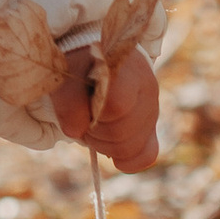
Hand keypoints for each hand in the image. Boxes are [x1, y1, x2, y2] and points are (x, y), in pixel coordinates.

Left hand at [47, 41, 159, 171]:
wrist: (94, 57)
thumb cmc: (79, 64)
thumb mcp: (67, 74)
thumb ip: (69, 100)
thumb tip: (76, 131)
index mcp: (128, 70)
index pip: (116, 106)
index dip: (93, 116)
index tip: (80, 107)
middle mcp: (147, 89)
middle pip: (122, 133)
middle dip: (94, 134)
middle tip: (83, 121)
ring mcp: (152, 109)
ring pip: (133, 148)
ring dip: (104, 145)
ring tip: (94, 127)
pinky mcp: (151, 126)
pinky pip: (147, 155)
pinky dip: (127, 160)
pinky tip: (112, 153)